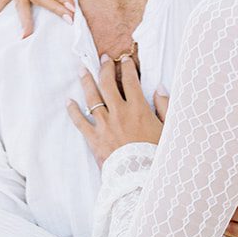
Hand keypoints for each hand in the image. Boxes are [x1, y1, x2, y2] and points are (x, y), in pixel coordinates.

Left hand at [66, 54, 168, 168]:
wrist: (141, 178)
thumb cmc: (157, 154)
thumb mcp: (169, 128)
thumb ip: (165, 106)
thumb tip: (160, 88)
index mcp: (138, 109)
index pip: (131, 81)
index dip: (127, 67)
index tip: (124, 59)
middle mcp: (119, 113)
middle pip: (108, 84)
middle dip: (104, 68)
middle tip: (102, 58)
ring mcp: (105, 126)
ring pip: (92, 98)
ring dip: (86, 82)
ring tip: (81, 70)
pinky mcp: (94, 139)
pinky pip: (80, 122)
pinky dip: (73, 111)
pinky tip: (68, 101)